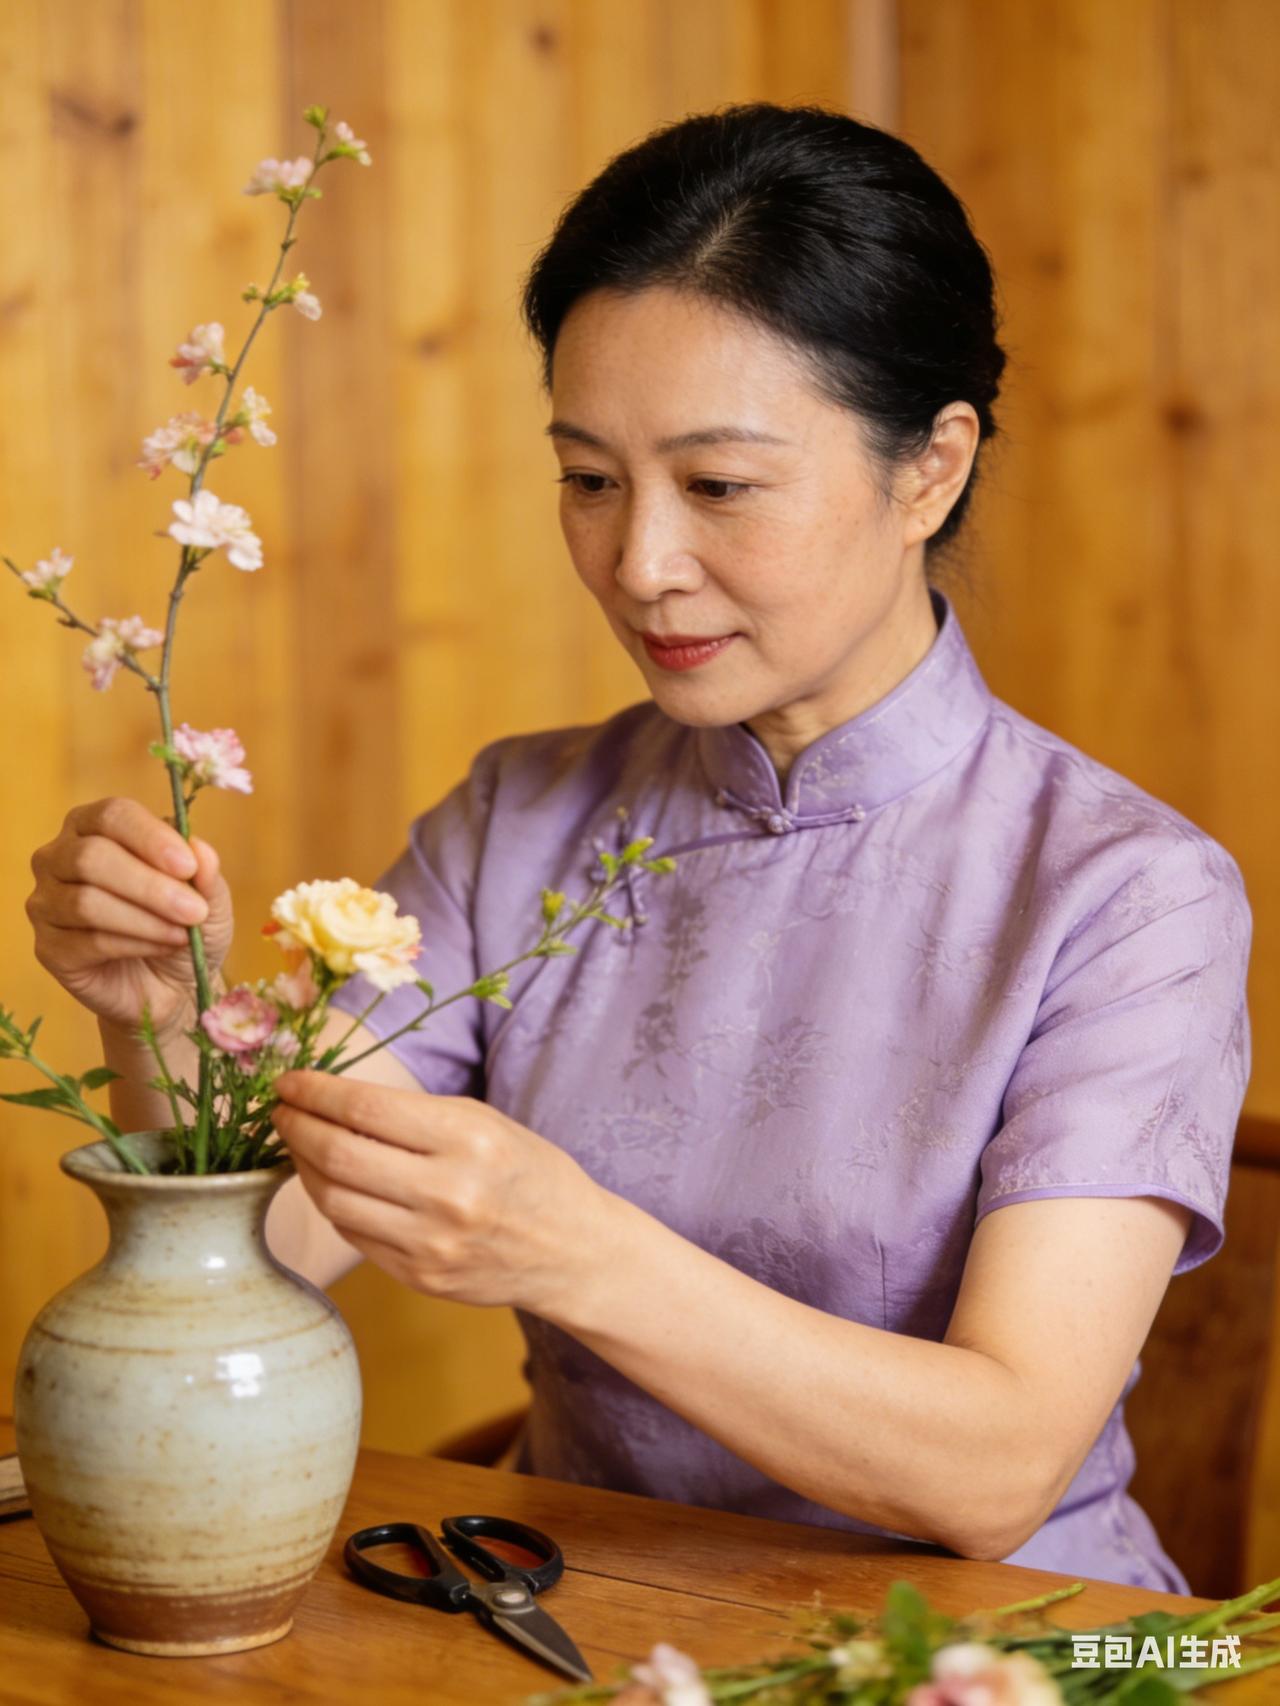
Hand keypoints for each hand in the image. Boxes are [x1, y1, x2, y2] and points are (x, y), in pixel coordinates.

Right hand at [25, 796, 233, 1037]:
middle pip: (91, 857)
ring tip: (183, 934)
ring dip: (145, 919)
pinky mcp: (48, 948)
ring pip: (86, 902)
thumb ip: (206, 872)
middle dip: (149, 885)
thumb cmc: (184, 926)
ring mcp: (46, 903)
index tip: (188, 866)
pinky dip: (134, 944)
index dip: (149, 837)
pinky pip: (86, 941)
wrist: (171, 985)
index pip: (112, 815)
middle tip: (193, 911)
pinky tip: (161, 947)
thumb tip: (199, 847)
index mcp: (94, 827)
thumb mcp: (209, 899)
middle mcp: (59, 858)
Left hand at [269, 1070, 608, 1313]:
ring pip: (333, 1200)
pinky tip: (329, 1181)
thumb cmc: (528, 1172)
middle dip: (295, 1126)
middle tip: (279, 1110)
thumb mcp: (485, 1123)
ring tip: (297, 1143)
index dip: (315, 1092)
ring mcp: (430, 1243)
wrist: (572, 1250)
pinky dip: (331, 1202)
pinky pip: (353, 1234)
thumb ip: (413, 1116)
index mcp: (468, 1140)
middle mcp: (448, 1193)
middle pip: (338, 1155)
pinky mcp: (420, 1277)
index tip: (288, 1081)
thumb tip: (333, 1099)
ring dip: (302, 1166)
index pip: (366, 1108)